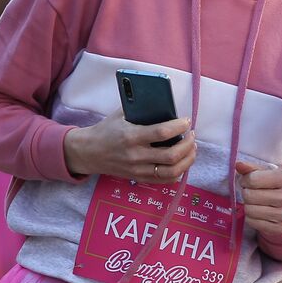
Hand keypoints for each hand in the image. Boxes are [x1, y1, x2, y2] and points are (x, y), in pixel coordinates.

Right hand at [63, 111, 195, 181]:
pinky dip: (178, 172)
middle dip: (188, 144)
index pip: (161, 133)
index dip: (179, 126)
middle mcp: (136, 156)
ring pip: (172, 171)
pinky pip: (165, 180)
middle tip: (192, 135)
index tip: (186, 121)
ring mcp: (138, 170)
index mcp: (131, 136)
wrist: (89, 152)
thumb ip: (140, 108)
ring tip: (191, 149)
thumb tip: (164, 102)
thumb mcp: (120, 114)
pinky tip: (183, 162)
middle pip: (171, 155)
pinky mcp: (139, 178)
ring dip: (187, 160)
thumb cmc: (107, 130)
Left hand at [235, 161, 281, 236]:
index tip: (248, 181)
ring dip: (247, 205)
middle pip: (250, 196)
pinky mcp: (278, 228)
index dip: (245, 180)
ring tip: (254, 202)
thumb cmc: (270, 184)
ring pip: (250, 210)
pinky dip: (250, 217)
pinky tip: (257, 212)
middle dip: (246, 193)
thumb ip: (249, 168)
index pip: (252, 179)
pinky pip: (252, 222)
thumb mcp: (263, 172)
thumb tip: (238, 165)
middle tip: (250, 192)